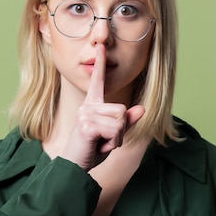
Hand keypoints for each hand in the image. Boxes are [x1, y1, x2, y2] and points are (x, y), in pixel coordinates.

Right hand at [61, 45, 144, 170]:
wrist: (74, 168)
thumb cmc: (91, 151)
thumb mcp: (112, 136)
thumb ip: (125, 122)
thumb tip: (141, 108)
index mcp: (92, 106)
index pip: (98, 82)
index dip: (100, 64)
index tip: (101, 47)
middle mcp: (87, 106)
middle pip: (122, 110)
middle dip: (120, 131)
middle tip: (103, 140)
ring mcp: (86, 114)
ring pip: (120, 121)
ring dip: (116, 138)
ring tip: (100, 143)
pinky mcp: (88, 125)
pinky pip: (115, 131)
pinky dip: (112, 144)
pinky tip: (98, 146)